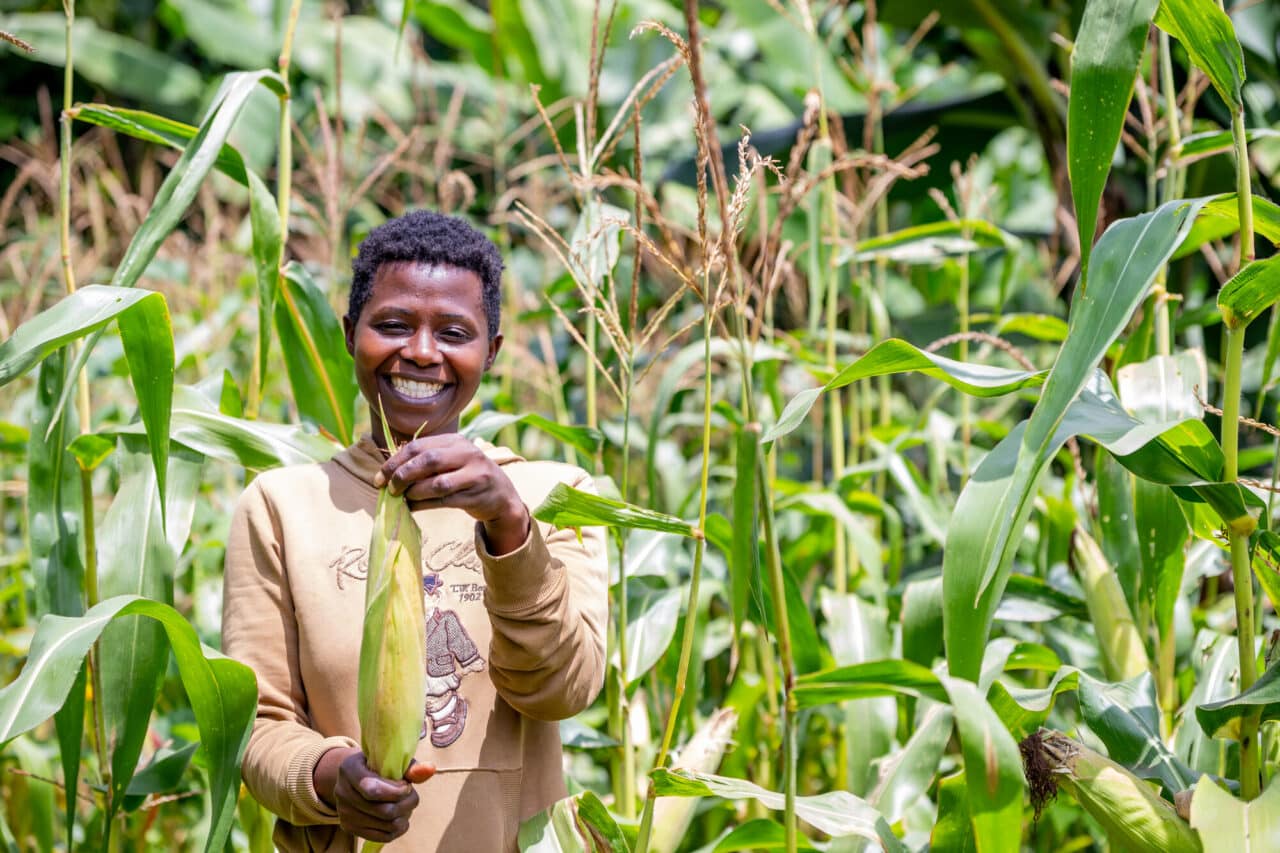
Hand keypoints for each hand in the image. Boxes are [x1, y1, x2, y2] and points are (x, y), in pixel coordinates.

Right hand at [314, 747, 434, 842]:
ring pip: (386, 825)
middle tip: (412, 796)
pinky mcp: (349, 828)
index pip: (373, 790)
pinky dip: (399, 829)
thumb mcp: (390, 759)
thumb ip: (409, 766)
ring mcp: (344, 812)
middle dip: (406, 804)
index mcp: (349, 768)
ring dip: (405, 816)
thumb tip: (430, 769)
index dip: (396, 792)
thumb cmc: (376, 765)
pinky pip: (382, 836)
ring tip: (407, 805)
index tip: (407, 786)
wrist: (353, 777)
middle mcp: (341, 791)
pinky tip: (402, 818)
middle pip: (383, 811)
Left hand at [374, 434, 529, 553]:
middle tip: (389, 489)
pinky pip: (444, 501)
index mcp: (455, 441)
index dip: (395, 462)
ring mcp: (474, 475)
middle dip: (402, 475)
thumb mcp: (451, 460)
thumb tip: (389, 473)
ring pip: (436, 483)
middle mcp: (467, 454)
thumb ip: (426, 460)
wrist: (501, 495)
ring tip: (403, 499)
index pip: (418, 446)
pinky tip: (413, 507)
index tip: (380, 477)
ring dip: (414, 493)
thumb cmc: (467, 476)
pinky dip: (424, 505)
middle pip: (427, 461)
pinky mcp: (476, 495)